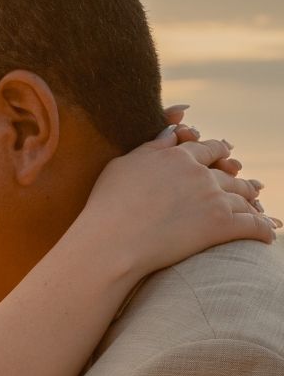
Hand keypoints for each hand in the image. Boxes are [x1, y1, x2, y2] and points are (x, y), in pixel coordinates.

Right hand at [80, 120, 276, 285]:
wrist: (112, 242)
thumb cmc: (107, 206)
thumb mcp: (123, 165)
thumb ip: (151, 147)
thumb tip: (172, 133)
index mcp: (177, 157)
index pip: (205, 149)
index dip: (218, 152)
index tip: (226, 153)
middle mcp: (199, 174)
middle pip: (229, 173)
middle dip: (240, 177)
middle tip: (251, 184)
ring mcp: (212, 199)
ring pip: (243, 196)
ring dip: (253, 201)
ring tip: (260, 207)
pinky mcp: (220, 225)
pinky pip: (251, 225)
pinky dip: (263, 229)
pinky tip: (269, 234)